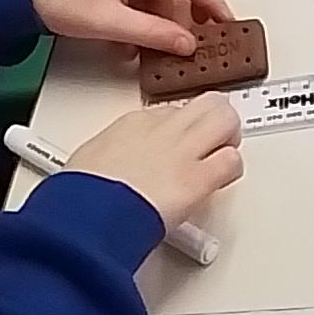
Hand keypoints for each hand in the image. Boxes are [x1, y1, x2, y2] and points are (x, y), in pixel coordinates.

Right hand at [68, 97, 243, 228]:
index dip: (182, 126)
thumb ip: (111, 157)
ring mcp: (183, 151)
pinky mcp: (197, 178)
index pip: (172, 110)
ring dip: (229, 139)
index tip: (182, 140)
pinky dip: (231, 170)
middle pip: (207, 103)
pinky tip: (221, 181)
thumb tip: (112, 168)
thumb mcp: (90, 159)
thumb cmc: (82, 192)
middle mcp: (164, 130)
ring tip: (222, 156)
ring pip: (226, 121)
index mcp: (134, 123)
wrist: (88, 211)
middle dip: (216, 119)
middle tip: (214, 140)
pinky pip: (231, 161)